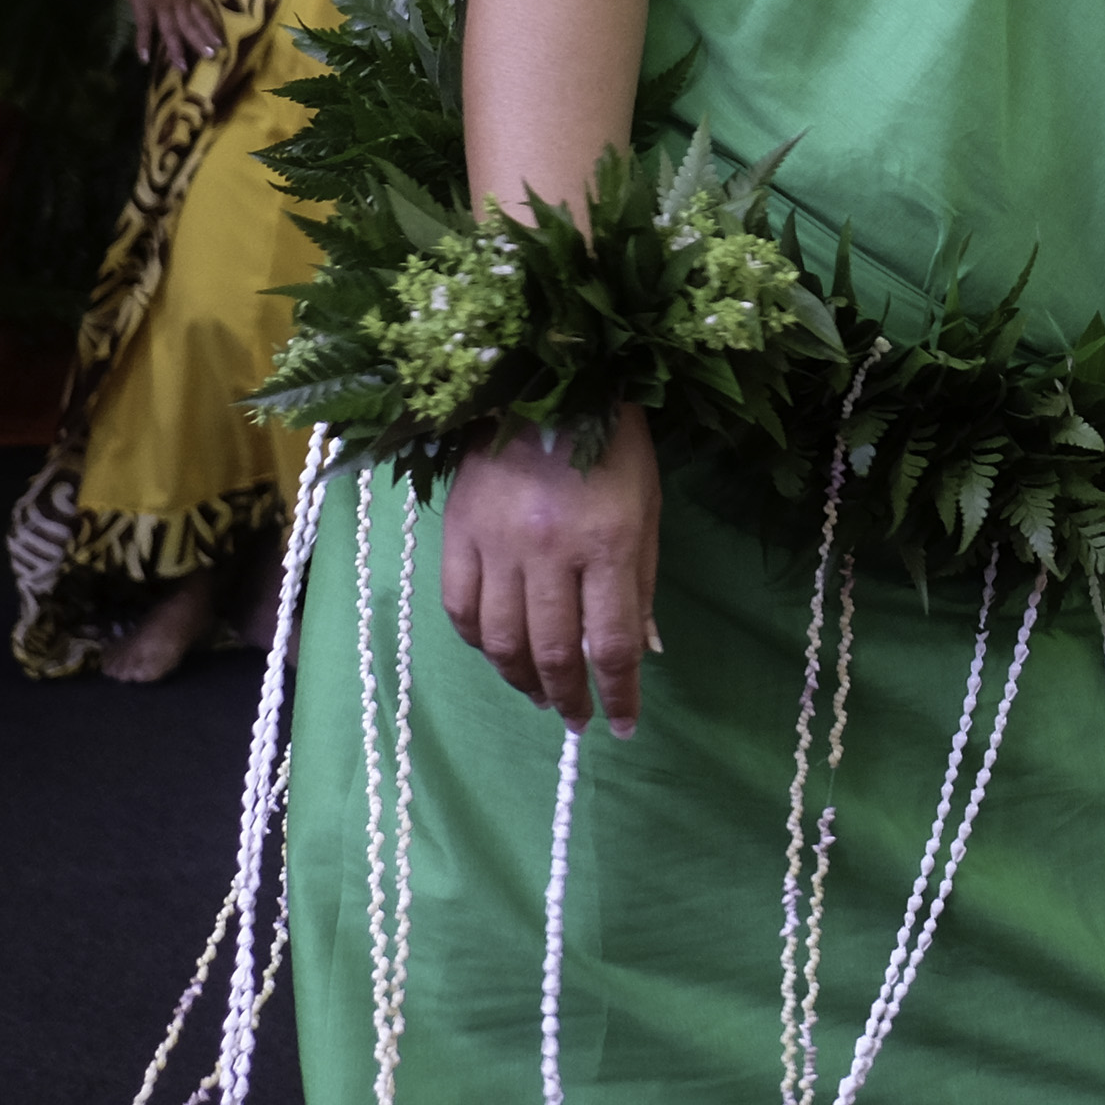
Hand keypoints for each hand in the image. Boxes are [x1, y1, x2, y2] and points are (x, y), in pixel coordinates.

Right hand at [118, 0, 224, 67]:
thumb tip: (181, 5)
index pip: (201, 14)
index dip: (211, 29)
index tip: (222, 43)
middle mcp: (178, 1)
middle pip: (191, 26)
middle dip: (200, 43)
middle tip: (211, 58)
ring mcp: (160, 4)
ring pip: (172, 30)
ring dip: (176, 49)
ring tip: (182, 67)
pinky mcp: (143, 5)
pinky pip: (144, 27)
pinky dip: (144, 43)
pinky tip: (145, 59)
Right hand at [439, 401, 660, 733]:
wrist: (548, 381)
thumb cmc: (613, 446)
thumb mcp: (647, 510)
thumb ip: (641, 584)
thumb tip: (638, 653)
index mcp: (607, 543)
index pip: (609, 644)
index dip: (618, 694)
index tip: (623, 723)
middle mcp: (550, 549)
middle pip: (552, 651)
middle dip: (567, 697)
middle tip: (576, 717)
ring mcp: (497, 541)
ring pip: (500, 640)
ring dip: (521, 680)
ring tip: (539, 694)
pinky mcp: (457, 530)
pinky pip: (460, 607)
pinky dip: (478, 642)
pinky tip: (497, 653)